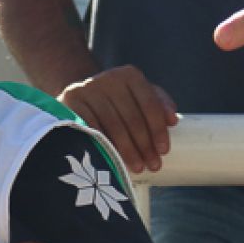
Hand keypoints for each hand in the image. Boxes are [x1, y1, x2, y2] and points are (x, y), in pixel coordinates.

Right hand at [59, 66, 178, 173]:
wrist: (80, 97)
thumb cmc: (117, 102)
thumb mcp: (137, 97)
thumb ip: (158, 104)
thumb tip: (173, 120)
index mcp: (130, 75)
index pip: (150, 104)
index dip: (158, 129)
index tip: (163, 151)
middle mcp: (109, 78)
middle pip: (132, 118)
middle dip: (145, 145)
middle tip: (153, 165)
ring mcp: (88, 89)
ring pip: (113, 126)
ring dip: (127, 150)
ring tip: (137, 167)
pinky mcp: (71, 102)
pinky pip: (92, 129)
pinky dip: (104, 146)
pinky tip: (112, 159)